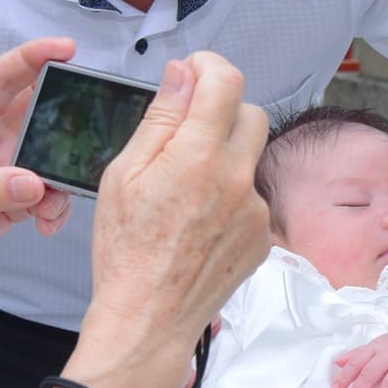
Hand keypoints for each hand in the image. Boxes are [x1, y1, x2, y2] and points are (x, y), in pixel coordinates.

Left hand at [0, 37, 77, 339]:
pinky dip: (54, 208)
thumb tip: (32, 182)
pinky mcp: (10, 204)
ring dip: (60, 175)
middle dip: (63, 115)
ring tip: (54, 200)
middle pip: (33, 113)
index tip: (65, 48)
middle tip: (89, 121)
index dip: (30, 59)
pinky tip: (46, 224)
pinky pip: (45, 197)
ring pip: (46, 158)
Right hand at [56, 53, 269, 387]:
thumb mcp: (125, 173)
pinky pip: (252, 197)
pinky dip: (230, 198)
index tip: (193, 74)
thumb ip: (162, 118)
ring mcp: (255, 210)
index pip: (226, 81)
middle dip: (222, 111)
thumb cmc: (125, 251)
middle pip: (250, 113)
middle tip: (186, 133)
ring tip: (185, 192)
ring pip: (251, 158)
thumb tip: (184, 74)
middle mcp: (237, 178)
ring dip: (225, 158)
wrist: (148, 320)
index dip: (208, 68)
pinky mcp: (262, 237)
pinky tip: (198, 223)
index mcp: (199, 155)